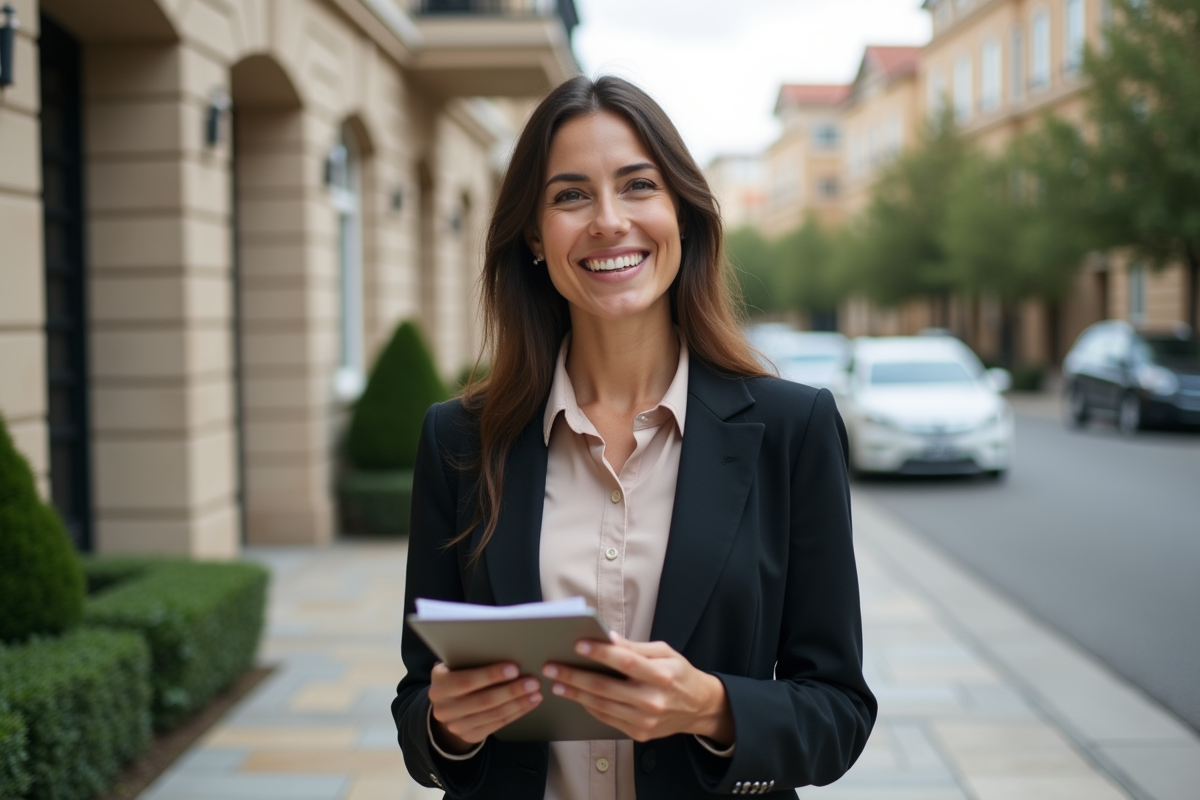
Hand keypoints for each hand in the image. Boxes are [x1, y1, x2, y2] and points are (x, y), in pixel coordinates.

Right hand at [427, 662, 542, 753]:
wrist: (447, 705)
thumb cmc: (458, 675)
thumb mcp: (455, 665)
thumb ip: (471, 659)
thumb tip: (503, 649)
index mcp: (440, 684)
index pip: (466, 681)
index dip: (491, 675)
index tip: (514, 668)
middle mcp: (445, 708)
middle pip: (483, 700)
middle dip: (511, 690)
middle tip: (533, 681)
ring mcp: (456, 725)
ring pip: (494, 714)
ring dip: (518, 703)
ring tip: (536, 693)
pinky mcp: (470, 735)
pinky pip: (498, 724)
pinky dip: (517, 713)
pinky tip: (529, 703)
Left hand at [542, 634, 733, 744]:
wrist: (698, 708)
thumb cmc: (679, 675)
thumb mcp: (665, 653)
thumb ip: (636, 647)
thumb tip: (609, 639)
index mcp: (662, 675)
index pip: (626, 662)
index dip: (601, 653)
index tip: (578, 644)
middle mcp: (653, 699)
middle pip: (606, 687)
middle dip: (575, 676)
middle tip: (553, 667)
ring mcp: (645, 720)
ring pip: (602, 705)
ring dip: (576, 694)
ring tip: (557, 682)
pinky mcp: (639, 733)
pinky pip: (607, 719)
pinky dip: (589, 707)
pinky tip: (576, 696)